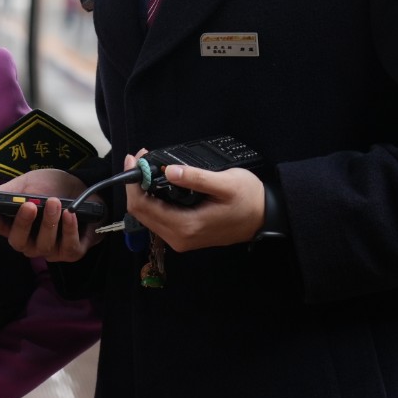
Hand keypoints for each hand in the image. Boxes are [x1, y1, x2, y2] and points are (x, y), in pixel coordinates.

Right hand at [0, 168, 100, 262]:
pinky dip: (69, 230)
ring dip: (49, 223)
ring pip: (45, 245)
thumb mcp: (28, 184)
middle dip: (23, 224)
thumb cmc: (52, 187)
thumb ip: (8, 192)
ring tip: (55, 202)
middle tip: (29, 205)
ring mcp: (51, 250)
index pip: (0, 228)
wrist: (83, 188)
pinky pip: (68, 247)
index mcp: (17, 226)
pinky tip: (70, 214)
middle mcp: (31, 243)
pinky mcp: (72, 253)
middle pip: (19, 242)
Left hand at [122, 151, 266, 250]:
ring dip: (142, 191)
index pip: (142, 206)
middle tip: (140, 159)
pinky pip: (158, 218)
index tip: (135, 159)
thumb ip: (196, 178)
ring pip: (147, 216)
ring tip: (147, 166)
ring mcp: (181, 239)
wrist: (264, 218)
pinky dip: (152, 200)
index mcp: (186, 226)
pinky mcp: (184, 235)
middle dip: (134, 184)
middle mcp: (179, 237)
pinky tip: (156, 182)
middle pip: (140, 212)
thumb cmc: (249, 199)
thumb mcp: (226, 184)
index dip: (133, 181)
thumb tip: (169, 170)